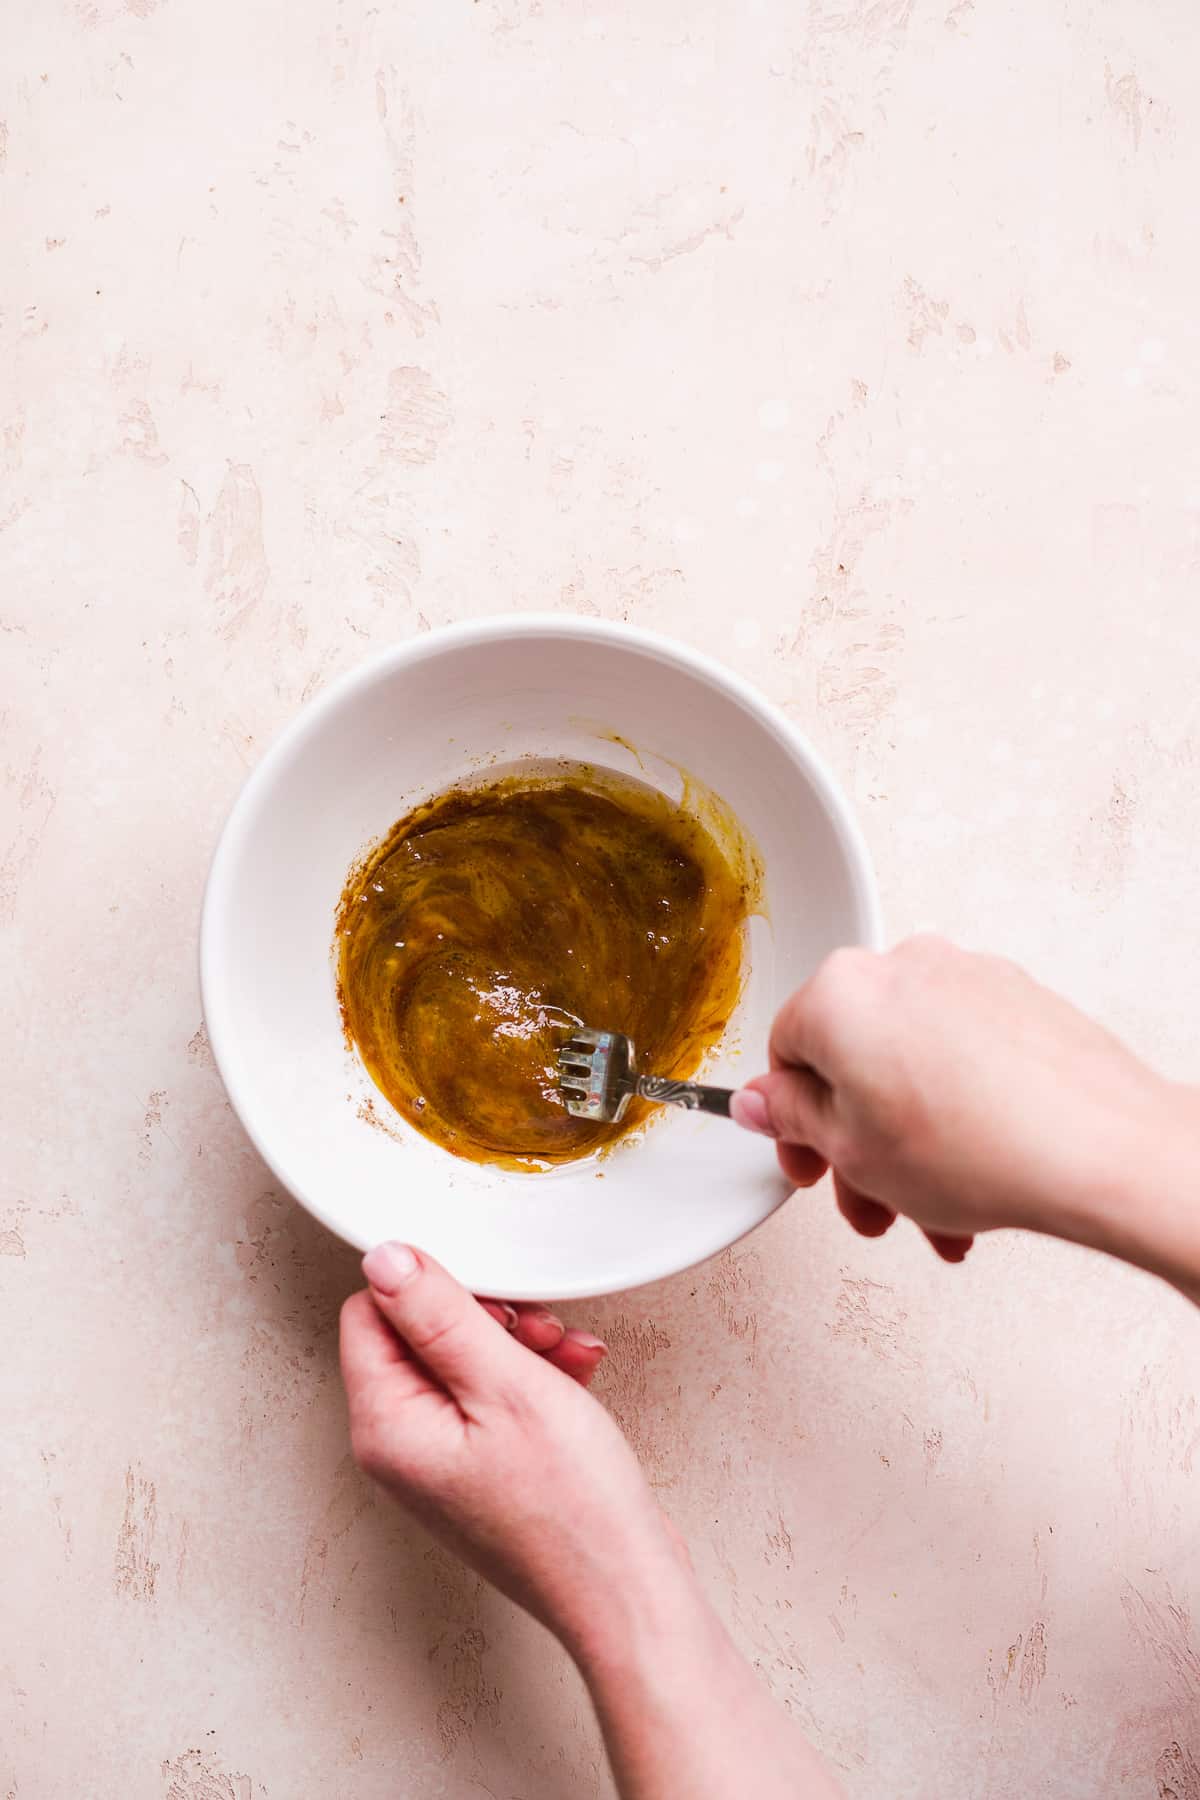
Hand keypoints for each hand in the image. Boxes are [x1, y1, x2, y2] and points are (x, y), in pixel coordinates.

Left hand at [341, 1244, 841, 1798]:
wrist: (627, 1593)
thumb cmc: (571, 1509)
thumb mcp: (505, 1385)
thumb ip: (439, 1315)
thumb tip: (383, 1257)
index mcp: (386, 1425)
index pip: (370, 1312)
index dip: (430, 1287)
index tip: (490, 1290)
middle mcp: (402, 1445)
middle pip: (418, 1333)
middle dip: (485, 1314)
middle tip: (535, 1324)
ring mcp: (443, 1460)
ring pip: (465, 1360)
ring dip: (520, 1341)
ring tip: (566, 1350)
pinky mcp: (484, 1468)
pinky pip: (496, 1395)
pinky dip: (536, 1376)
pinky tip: (577, 1374)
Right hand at [731, 936, 1196, 1282]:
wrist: (1101, 1149)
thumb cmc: (980, 1148)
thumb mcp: (852, 1151)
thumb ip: (793, 1118)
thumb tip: (767, 1102)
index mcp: (841, 992)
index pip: (786, 1051)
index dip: (793, 1121)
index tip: (810, 1159)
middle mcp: (904, 967)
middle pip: (853, 1061)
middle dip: (858, 1143)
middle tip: (871, 1197)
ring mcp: (969, 978)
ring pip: (911, 1066)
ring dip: (911, 1144)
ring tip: (937, 1211)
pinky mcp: (1021, 1000)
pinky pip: (963, 1057)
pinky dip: (959, 1112)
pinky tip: (976, 1173)